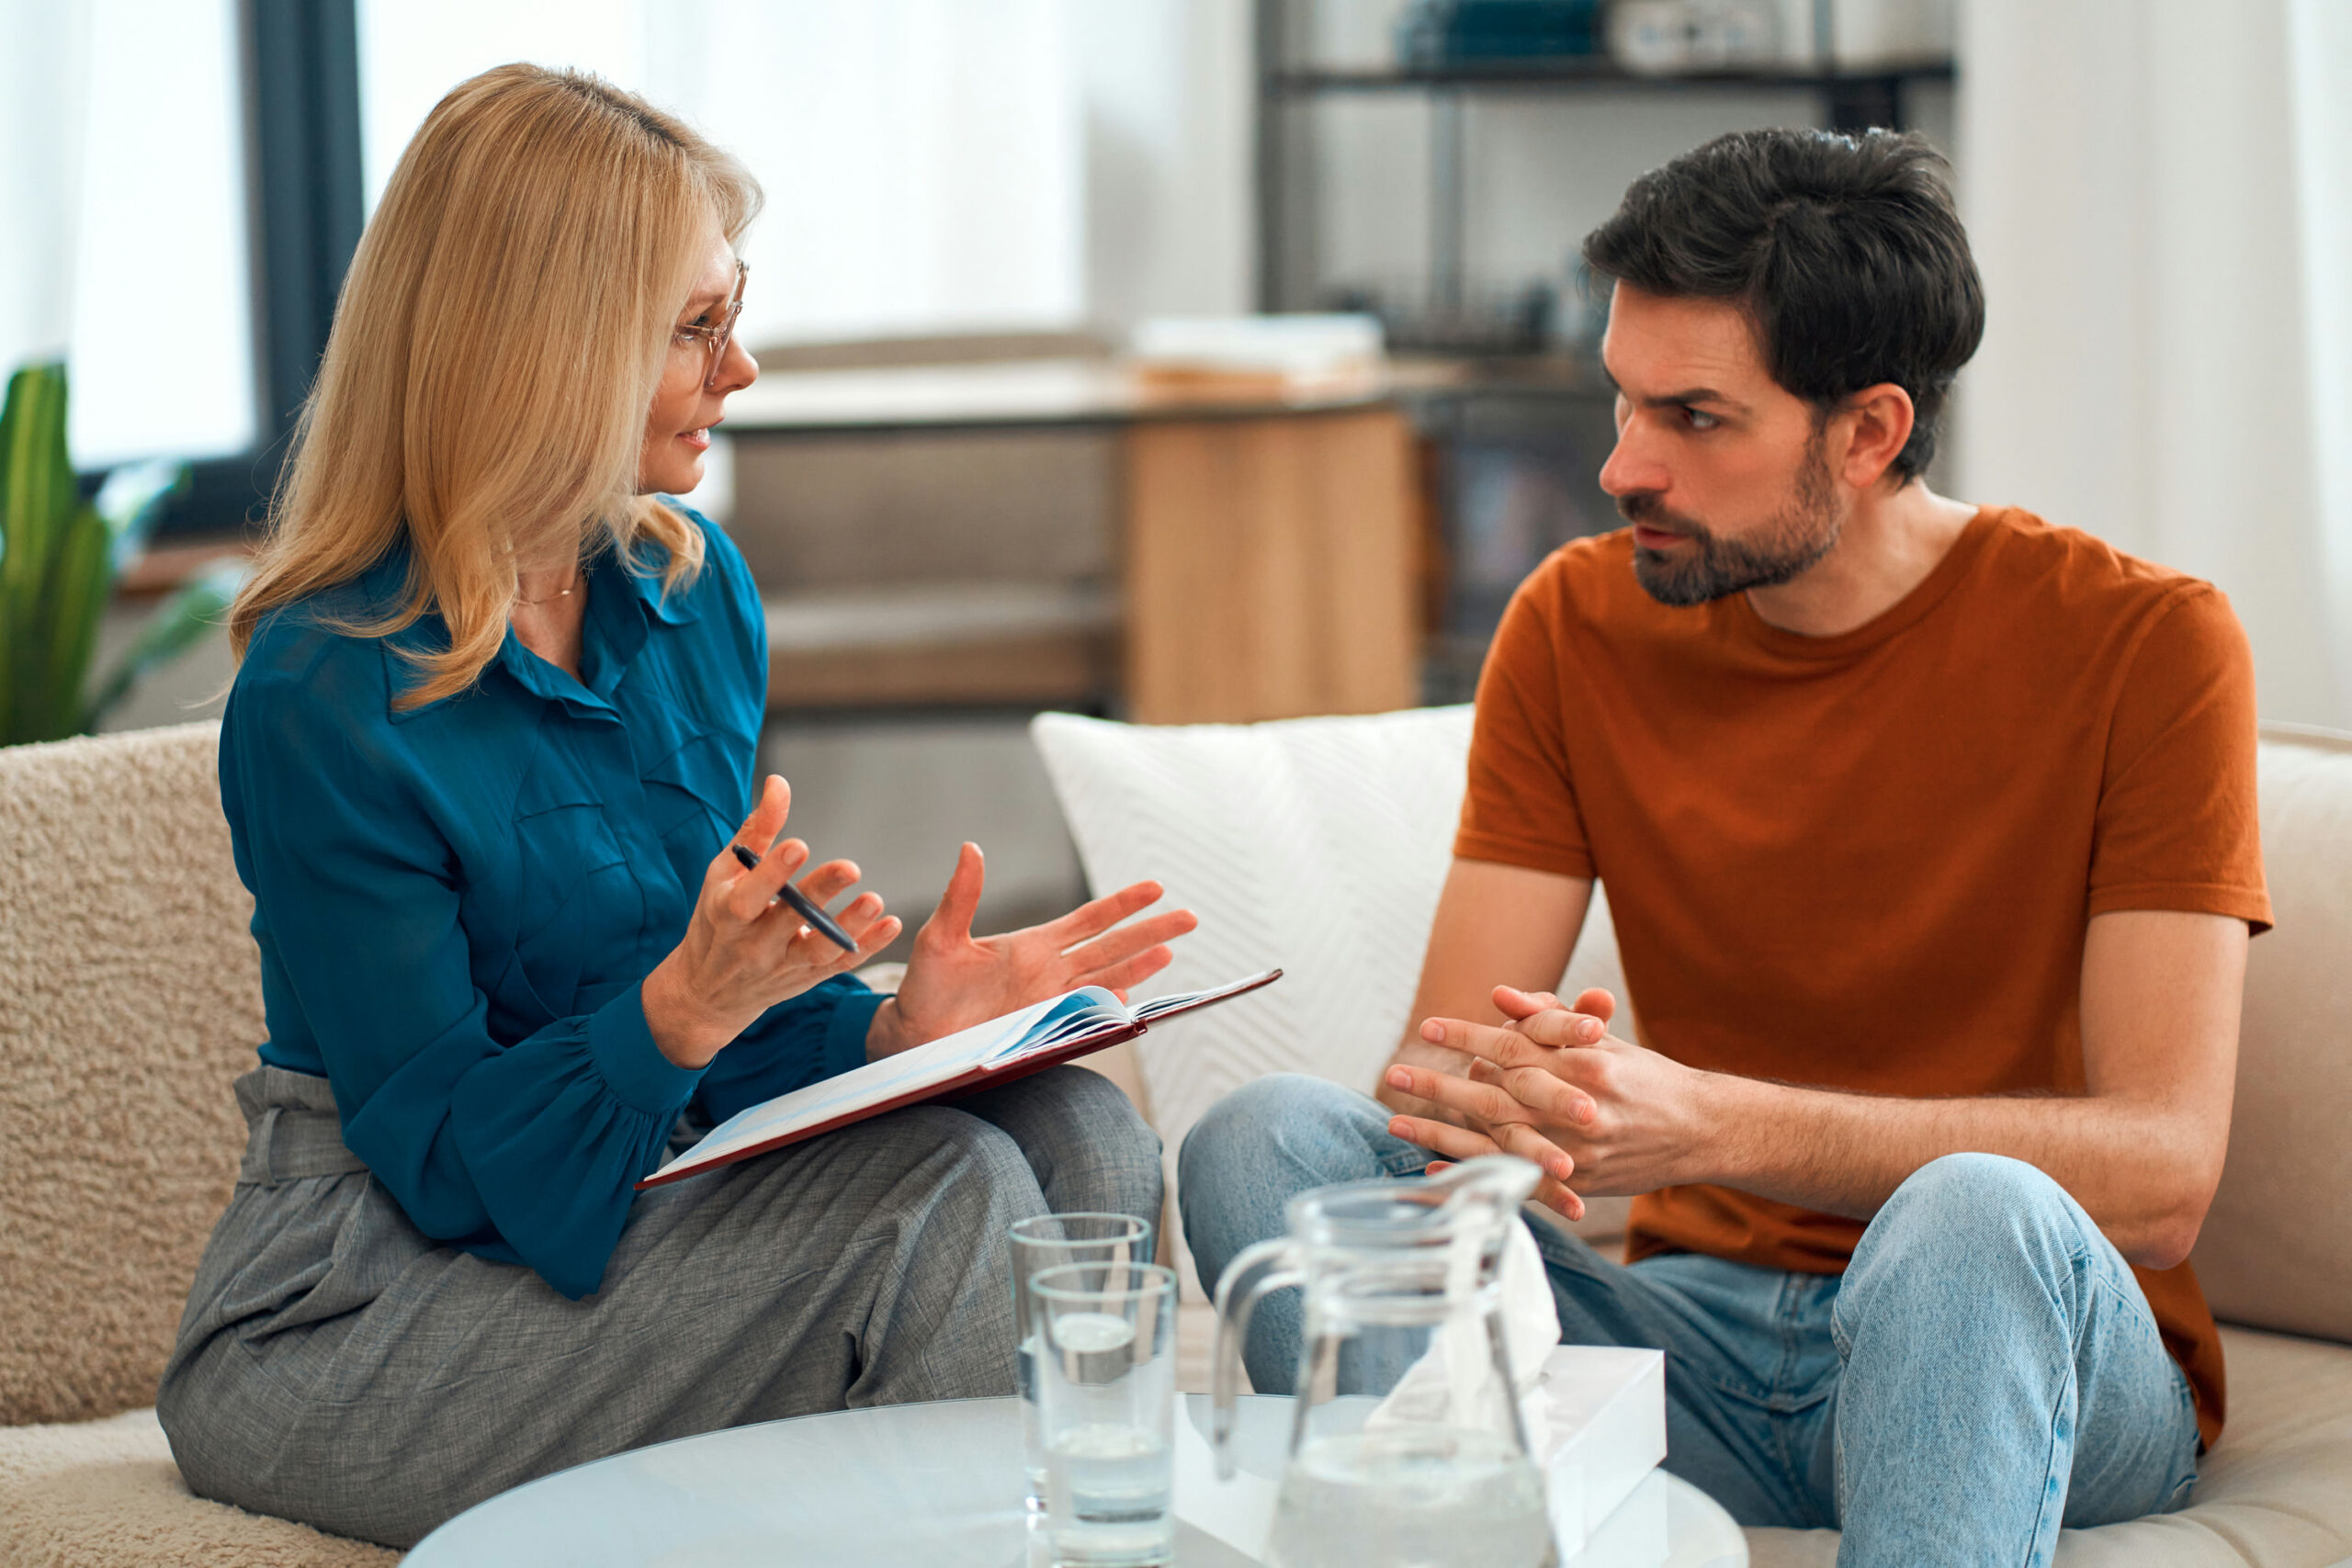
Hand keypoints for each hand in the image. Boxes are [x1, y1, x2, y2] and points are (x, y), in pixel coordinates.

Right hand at [643, 775, 901, 1068]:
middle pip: (788, 920)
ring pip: (818, 950)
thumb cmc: (716, 921)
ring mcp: (782, 965)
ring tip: (874, 900)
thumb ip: (756, 831)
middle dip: (819, 893)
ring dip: (848, 927)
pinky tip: (890, 924)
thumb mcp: (723, 875)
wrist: (708, 993)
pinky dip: (867, 947)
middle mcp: (754, 944)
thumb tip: (779, 782)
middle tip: (850, 867)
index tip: (799, 845)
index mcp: (726, 914)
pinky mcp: (807, 979)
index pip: (748, 897)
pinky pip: (840, 965)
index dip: (772, 873)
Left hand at [867, 843, 1197, 1057]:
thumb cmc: (925, 987)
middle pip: (1111, 947)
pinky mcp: (1042, 1029)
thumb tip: (971, 848)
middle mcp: (1050, 972)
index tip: (1156, 888)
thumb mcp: (940, 935)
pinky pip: (1083, 1017)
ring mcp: (1050, 1002)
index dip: (1123, 904)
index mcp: (1032, 945)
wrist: (914, 1037)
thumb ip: (962, 896)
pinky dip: (1106, 1007)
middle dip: (1150, 932)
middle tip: (1190, 917)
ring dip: (1138, 966)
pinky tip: (1129, 999)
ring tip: (1170, 951)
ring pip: (1106, 979)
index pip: (1089, 920)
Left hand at [1383, 985, 1704, 1220]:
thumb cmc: (1646, 1078)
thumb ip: (1550, 1017)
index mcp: (1584, 1063)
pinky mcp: (1577, 1182)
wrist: (1702, 1131)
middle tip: (1393, 1073)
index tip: (1427, 1028)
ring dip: (1441, 1133)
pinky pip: (1513, 1178)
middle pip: (1493, 1095)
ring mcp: (1576, 1149)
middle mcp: (1577, 1107)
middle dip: (1438, 1086)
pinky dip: (1473, 1171)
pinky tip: (1436, 1165)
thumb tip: (1501, 995)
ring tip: (1396, 1124)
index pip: (1512, 1046)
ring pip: (1495, 1140)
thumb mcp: (1603, 1040)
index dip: (1467, 1037)